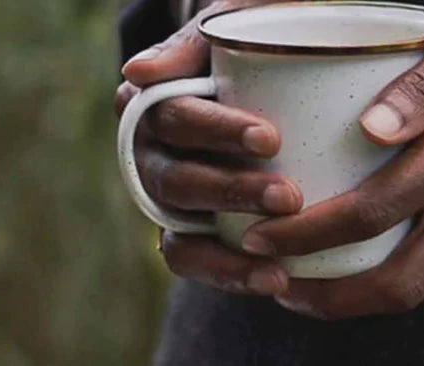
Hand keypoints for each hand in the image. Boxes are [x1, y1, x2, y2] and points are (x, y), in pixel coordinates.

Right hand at [118, 2, 299, 296]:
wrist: (279, 74)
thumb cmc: (261, 35)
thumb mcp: (238, 18)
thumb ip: (195, 40)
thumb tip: (134, 71)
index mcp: (151, 102)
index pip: (176, 118)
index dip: (217, 132)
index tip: (270, 139)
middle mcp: (148, 157)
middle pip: (178, 181)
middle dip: (231, 192)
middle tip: (289, 198)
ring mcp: (167, 203)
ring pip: (180, 235)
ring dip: (228, 253)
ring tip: (278, 268)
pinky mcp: (187, 237)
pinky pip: (195, 264)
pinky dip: (230, 276)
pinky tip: (275, 281)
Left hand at [250, 0, 423, 319]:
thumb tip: (367, 131)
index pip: (368, 214)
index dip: (306, 238)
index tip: (263, 240)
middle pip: (395, 284)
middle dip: (328, 301)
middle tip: (280, 290)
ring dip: (364, 302)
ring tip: (316, 289)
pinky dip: (409, 285)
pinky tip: (378, 269)